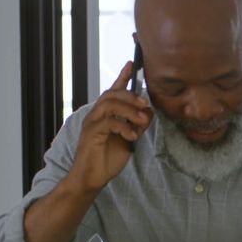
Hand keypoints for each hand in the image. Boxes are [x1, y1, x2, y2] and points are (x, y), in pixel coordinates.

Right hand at [68, 61, 152, 193]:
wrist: (92, 178)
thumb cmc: (108, 159)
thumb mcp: (129, 139)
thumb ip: (137, 125)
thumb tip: (150, 112)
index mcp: (104, 114)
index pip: (113, 91)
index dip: (122, 77)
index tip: (132, 64)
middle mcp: (95, 115)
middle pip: (112, 94)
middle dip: (131, 95)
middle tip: (145, 104)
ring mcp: (91, 123)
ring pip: (110, 104)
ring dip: (129, 110)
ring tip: (141, 121)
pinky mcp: (91, 134)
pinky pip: (109, 122)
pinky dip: (124, 127)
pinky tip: (132, 136)